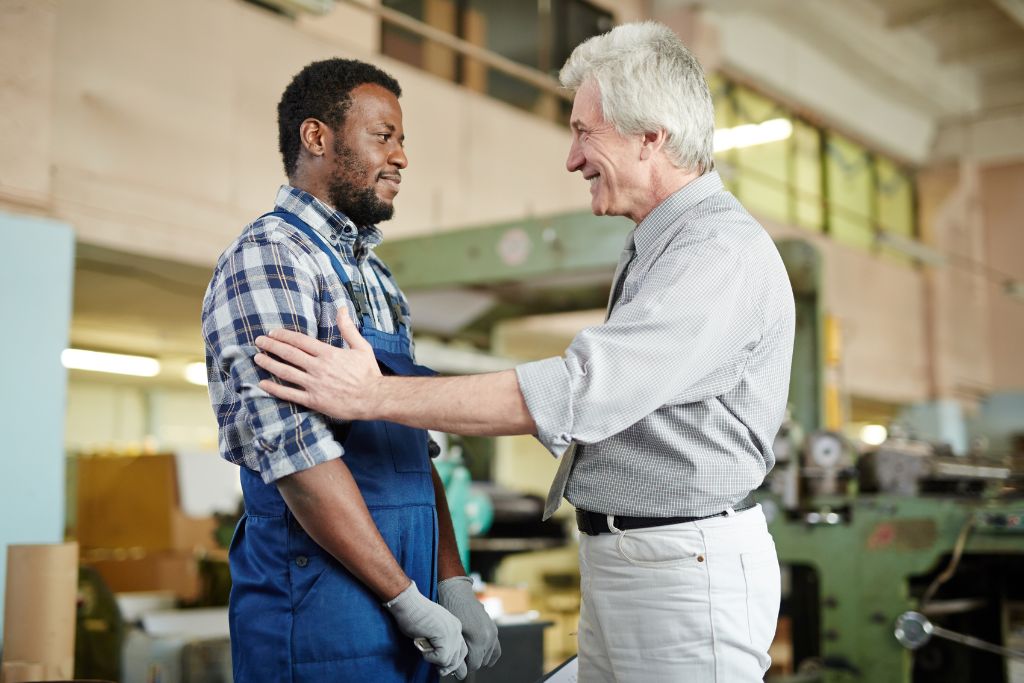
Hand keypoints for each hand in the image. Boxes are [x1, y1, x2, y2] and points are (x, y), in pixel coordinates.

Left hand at [254, 308, 380, 419]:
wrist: (374, 398)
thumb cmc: (368, 373)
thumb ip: (348, 328)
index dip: (283, 336)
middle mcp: (318, 367)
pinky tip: (263, 383)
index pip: (300, 341)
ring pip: (285, 372)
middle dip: (271, 346)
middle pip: (289, 354)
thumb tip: (342, 308)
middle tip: (258, 341)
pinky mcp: (314, 400)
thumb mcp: (361, 347)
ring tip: (257, 358)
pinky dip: (274, 388)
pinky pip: (290, 394)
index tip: (272, 333)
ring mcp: (314, 384)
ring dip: (269, 364)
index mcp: (328, 353)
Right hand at [385, 581, 468, 678]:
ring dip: (435, 660)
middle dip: (446, 666)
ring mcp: (452, 632)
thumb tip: (441, 663)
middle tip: (434, 664)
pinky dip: (429, 656)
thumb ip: (439, 642)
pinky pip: (441, 659)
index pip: (461, 651)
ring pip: (449, 661)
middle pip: (458, 658)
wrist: (408, 602)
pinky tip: (421, 645)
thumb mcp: (431, 630)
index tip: (440, 666)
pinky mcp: (444, 636)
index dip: (451, 662)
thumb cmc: (413, 615)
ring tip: (424, 647)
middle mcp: (456, 629)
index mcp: (455, 626)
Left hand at [438, 576, 500, 670]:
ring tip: (468, 652)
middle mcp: (489, 638)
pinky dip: (490, 653)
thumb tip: (459, 669)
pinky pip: (496, 648)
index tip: (456, 663)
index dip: (465, 666)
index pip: (474, 665)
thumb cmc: (451, 613)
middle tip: (461, 656)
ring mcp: (493, 632)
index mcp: (479, 640)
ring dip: (479, 657)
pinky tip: (482, 654)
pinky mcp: (494, 628)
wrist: (457, 593)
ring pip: (489, 656)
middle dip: (471, 661)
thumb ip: (460, 652)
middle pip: (481, 661)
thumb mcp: (454, 634)